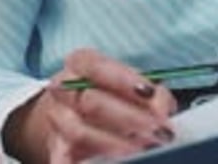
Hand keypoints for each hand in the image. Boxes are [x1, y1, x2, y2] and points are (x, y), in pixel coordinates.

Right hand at [3, 47, 176, 163]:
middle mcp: (63, 87)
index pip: (99, 67)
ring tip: (143, 147)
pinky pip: (63, 158)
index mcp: (81, 63)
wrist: (75, 111)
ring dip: (115, 143)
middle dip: (129, 118)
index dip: (125, 80)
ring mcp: (56, 118)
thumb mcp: (130, 83)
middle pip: (92, 102)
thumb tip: (162, 106)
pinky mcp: (55, 147)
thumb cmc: (111, 92)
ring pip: (80, 132)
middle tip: (158, 129)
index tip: (151, 93)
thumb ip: (148, 92)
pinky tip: (110, 162)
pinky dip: (83, 162)